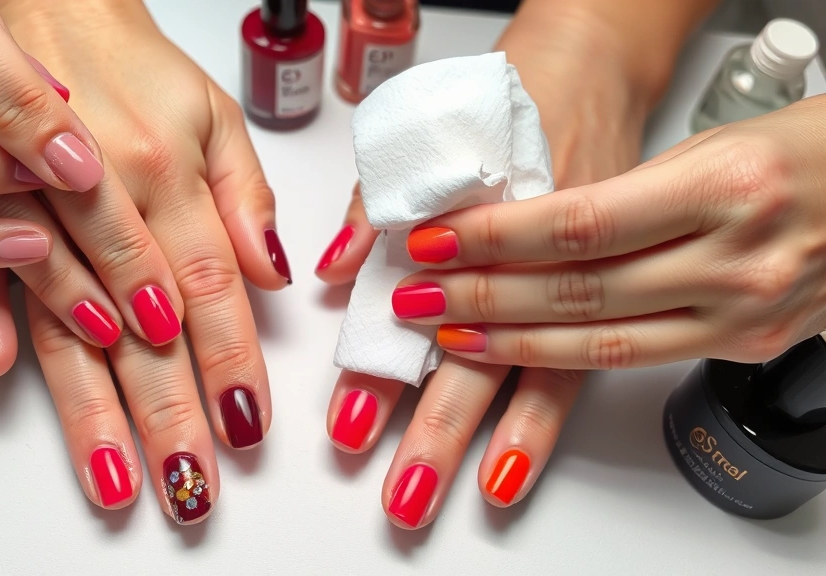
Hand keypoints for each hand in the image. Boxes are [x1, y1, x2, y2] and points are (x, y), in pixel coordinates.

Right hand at [0, 0, 282, 519]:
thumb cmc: (125, 58)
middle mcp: (107, 197)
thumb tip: (277, 272)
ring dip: (92, 403)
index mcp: (170, 175)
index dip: (233, 366)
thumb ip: (245, 195)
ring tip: (114, 471)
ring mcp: (41, 204)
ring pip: (71, 321)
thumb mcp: (210, 111)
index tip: (248, 426)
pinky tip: (0, 372)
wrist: (39, 0)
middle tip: (191, 483)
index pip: (215, 292)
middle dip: (173, 415)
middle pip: (149, 330)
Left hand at [318, 7, 646, 525]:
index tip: (353, 410)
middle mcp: (540, 252)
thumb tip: (335, 268)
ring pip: (533, 373)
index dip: (392, 356)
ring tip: (445, 496)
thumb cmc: (509, 98)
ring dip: (485, 441)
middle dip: (436, 425)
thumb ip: (377, 204)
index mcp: (489, 207)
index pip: (429, 300)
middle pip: (483, 352)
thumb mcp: (428, 130)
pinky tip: (509, 467)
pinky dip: (538, 423)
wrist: (593, 70)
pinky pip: (575, 368)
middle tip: (398, 485)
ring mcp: (578, 275)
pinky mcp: (599, 293)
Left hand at [398, 98, 825, 369]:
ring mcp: (744, 315)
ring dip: (511, 343)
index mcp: (726, 186)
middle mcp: (738, 260)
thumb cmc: (797, 150)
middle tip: (418, 296)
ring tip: (449, 334)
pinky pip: (635, 360)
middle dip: (484, 296)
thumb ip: (617, 189)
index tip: (434, 242)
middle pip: (579, 290)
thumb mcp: (706, 144)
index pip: (579, 225)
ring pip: (600, 344)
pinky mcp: (743, 348)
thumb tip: (520, 223)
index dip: (495, 240)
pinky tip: (519, 354)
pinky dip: (565, 362)